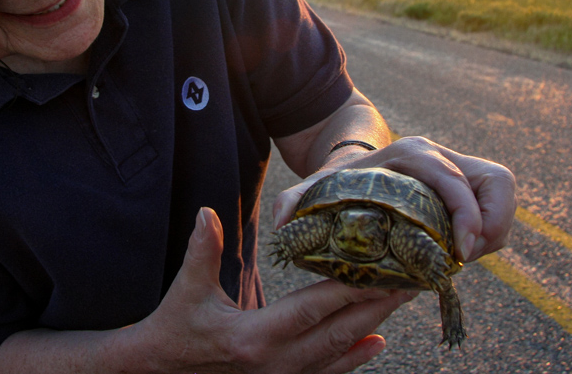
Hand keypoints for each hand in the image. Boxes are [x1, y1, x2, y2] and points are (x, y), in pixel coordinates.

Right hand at [130, 208, 416, 373]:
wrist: (160, 371)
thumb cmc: (174, 328)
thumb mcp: (186, 290)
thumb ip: (201, 252)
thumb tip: (208, 213)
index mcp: (255, 337)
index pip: (313, 309)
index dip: (350, 290)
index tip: (382, 270)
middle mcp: (275, 363)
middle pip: (338, 331)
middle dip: (377, 305)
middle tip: (412, 280)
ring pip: (338, 352)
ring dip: (372, 326)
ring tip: (401, 301)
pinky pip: (326, 371)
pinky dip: (354, 358)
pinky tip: (376, 343)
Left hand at [273, 136, 515, 262]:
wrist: (355, 166)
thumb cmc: (341, 181)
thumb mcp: (317, 188)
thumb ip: (293, 200)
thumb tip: (280, 223)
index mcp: (410, 154)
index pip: (453, 178)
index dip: (466, 214)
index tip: (460, 251)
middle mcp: (440, 156)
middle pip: (494, 181)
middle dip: (488, 225)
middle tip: (463, 258)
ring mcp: (458, 167)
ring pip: (501, 192)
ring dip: (493, 229)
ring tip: (462, 258)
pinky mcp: (468, 184)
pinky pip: (497, 206)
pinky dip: (490, 231)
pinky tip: (461, 251)